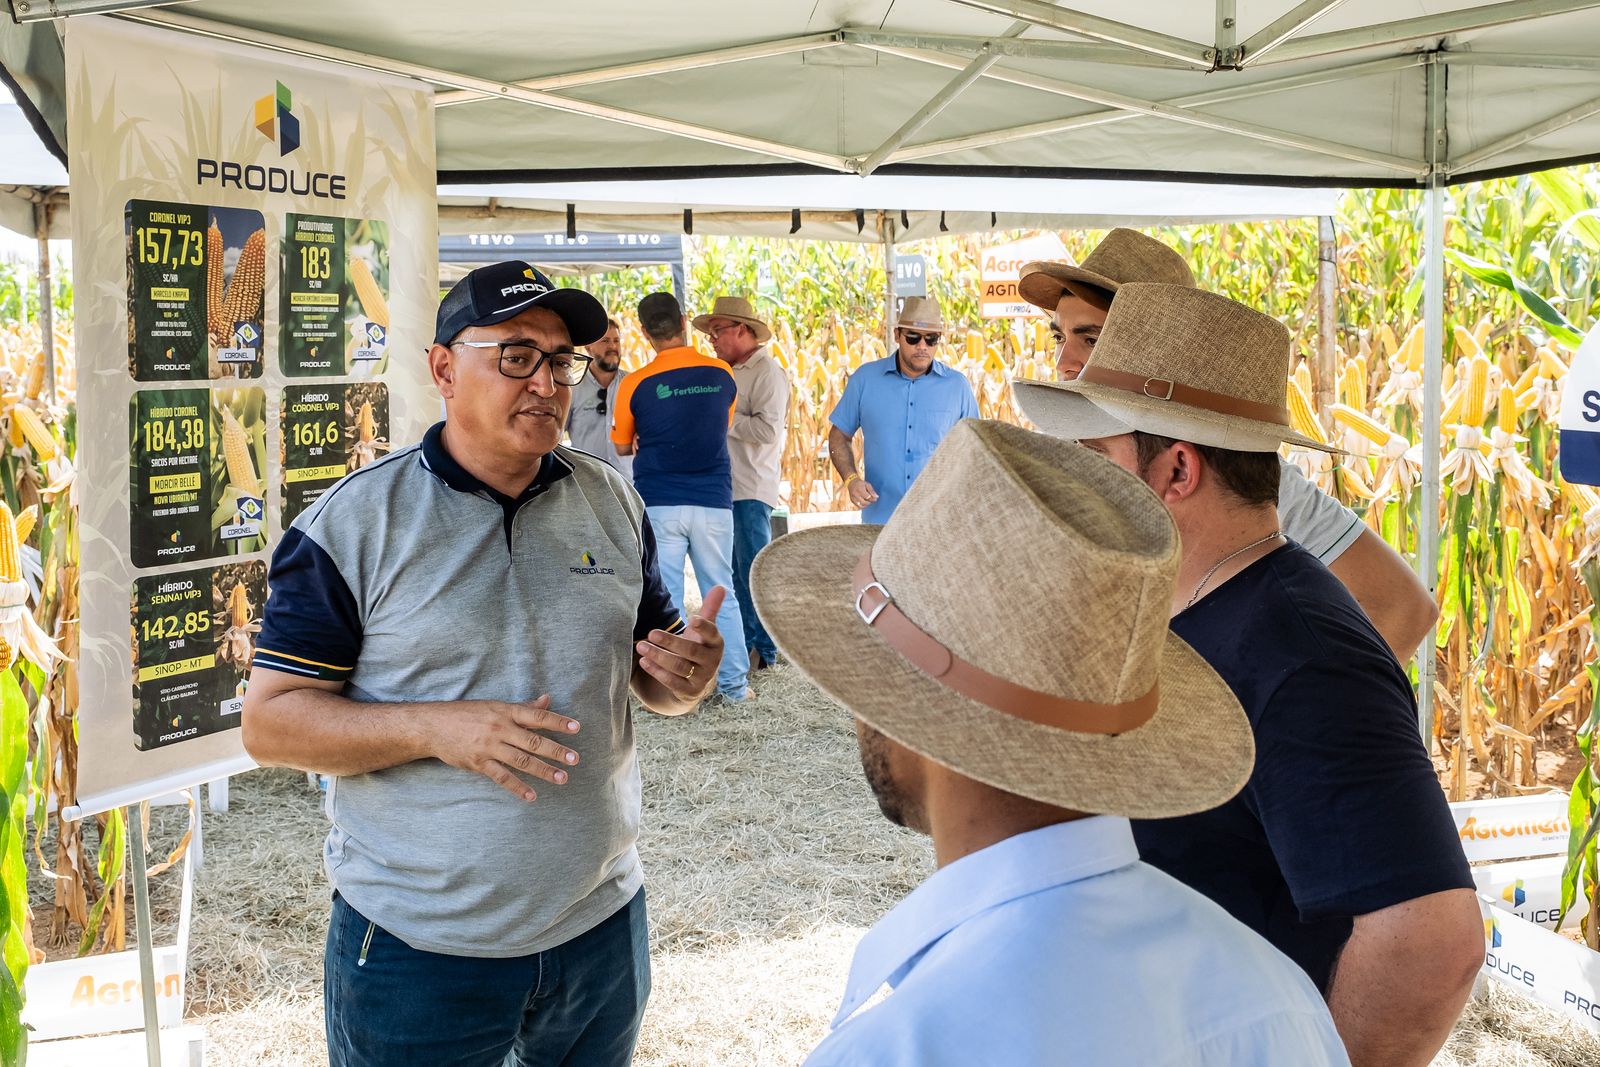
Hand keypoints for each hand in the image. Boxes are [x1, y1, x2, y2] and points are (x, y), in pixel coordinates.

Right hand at [428, 695, 580, 801]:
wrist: (434, 726)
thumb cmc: (468, 714)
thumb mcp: (496, 706)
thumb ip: (523, 708)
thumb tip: (547, 700)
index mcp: (506, 712)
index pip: (537, 716)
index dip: (558, 722)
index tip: (576, 728)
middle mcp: (500, 729)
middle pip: (533, 741)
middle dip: (556, 751)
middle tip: (574, 759)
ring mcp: (489, 747)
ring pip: (521, 761)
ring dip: (543, 771)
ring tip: (562, 778)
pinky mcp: (479, 763)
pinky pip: (502, 777)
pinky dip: (518, 787)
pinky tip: (532, 795)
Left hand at [636, 585, 725, 703]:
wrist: (695, 682)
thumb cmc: (697, 648)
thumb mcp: (702, 631)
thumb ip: (709, 609)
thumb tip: (720, 586)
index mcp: (716, 644)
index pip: (712, 634)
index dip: (704, 627)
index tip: (692, 619)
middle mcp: (712, 662)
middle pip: (691, 651)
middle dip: (670, 642)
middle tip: (651, 632)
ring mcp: (701, 678)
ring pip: (679, 667)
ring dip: (659, 657)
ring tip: (642, 647)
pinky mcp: (689, 691)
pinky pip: (672, 682)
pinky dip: (657, 672)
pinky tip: (644, 662)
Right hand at [847, 478, 878, 507]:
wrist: (852, 483)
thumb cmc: (861, 484)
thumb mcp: (867, 484)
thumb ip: (872, 491)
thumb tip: (877, 497)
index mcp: (859, 489)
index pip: (867, 497)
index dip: (873, 499)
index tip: (875, 498)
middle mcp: (855, 494)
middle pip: (864, 502)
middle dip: (870, 502)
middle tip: (872, 500)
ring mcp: (853, 498)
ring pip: (861, 506)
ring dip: (866, 504)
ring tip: (868, 501)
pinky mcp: (852, 501)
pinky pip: (859, 506)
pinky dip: (863, 506)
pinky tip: (865, 502)